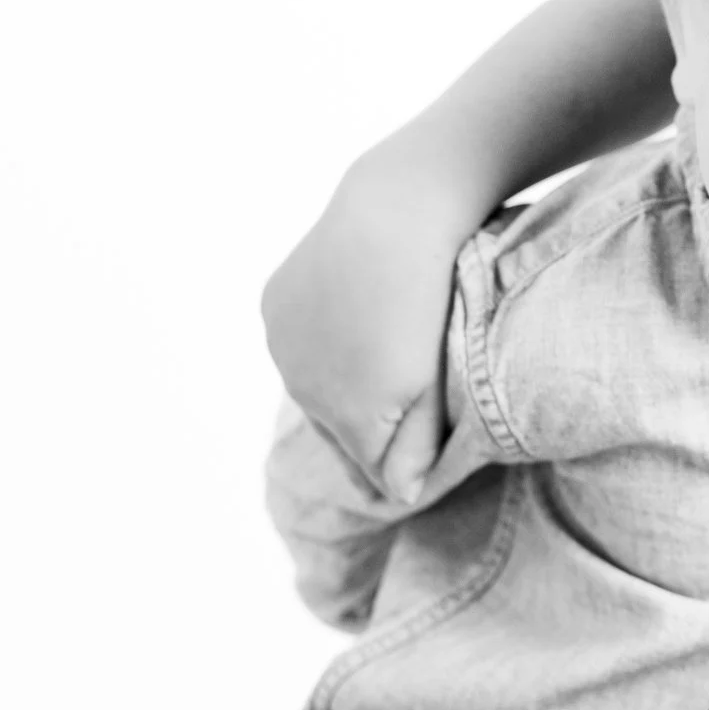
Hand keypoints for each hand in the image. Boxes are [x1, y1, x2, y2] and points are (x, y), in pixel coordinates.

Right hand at [261, 135, 482, 501]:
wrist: (398, 213)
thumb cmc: (433, 302)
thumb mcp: (435, 382)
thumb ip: (417, 444)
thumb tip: (400, 496)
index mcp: (343, 414)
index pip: (368, 466)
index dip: (398, 461)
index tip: (424, 447)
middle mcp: (299, 385)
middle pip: (336, 424)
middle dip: (369, 422)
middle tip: (413, 397)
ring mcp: (280, 341)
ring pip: (314, 381)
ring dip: (341, 379)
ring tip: (385, 352)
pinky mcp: (272, 300)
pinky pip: (298, 339)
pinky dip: (322, 340)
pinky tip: (355, 320)